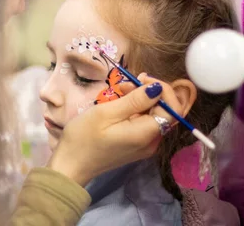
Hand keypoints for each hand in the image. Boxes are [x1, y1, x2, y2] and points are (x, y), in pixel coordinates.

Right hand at [47, 74, 179, 185]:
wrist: (70, 164)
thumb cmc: (84, 137)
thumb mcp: (107, 113)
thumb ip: (135, 101)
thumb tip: (158, 88)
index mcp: (146, 134)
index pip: (172, 109)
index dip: (163, 90)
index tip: (141, 79)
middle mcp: (152, 142)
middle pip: (166, 112)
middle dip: (151, 92)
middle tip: (126, 84)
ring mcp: (145, 146)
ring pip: (155, 116)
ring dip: (143, 100)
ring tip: (120, 91)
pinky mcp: (137, 146)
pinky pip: (145, 124)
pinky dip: (137, 110)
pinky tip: (121, 104)